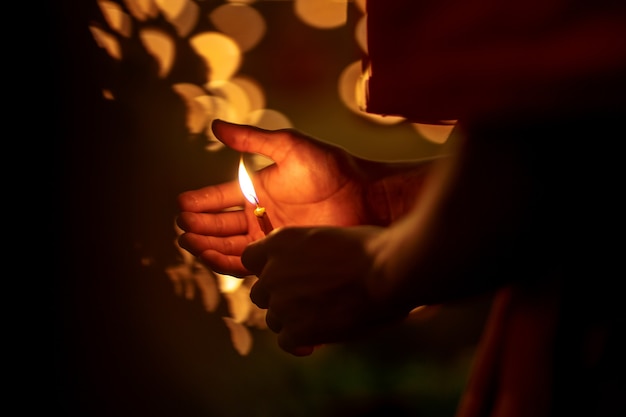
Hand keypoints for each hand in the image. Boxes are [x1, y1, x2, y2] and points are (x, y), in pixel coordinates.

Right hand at [177, 120, 395, 276]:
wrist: (364, 198)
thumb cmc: (332, 169)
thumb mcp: (289, 147)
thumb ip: (253, 139)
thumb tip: (215, 126)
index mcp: (260, 188)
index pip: (222, 196)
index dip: (201, 201)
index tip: (181, 205)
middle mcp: (261, 214)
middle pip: (221, 224)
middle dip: (199, 226)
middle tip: (181, 227)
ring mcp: (270, 236)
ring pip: (229, 244)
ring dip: (207, 244)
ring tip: (188, 242)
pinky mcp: (281, 255)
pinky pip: (247, 262)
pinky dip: (226, 261)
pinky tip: (210, 257)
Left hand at [242, 225, 408, 355]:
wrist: (389, 271)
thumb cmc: (371, 249)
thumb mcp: (329, 237)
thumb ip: (306, 254)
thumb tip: (305, 267)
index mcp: (279, 242)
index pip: (250, 259)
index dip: (266, 269)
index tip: (285, 275)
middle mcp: (272, 271)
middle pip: (259, 293)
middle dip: (279, 298)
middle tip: (308, 300)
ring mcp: (281, 302)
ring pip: (273, 319)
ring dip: (292, 320)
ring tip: (321, 318)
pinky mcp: (295, 330)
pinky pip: (286, 341)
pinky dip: (300, 342)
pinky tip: (317, 339)